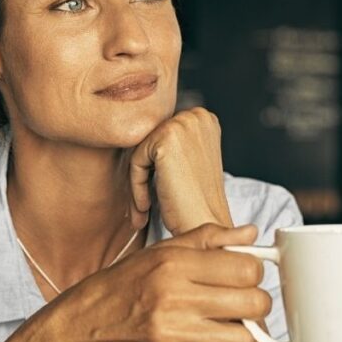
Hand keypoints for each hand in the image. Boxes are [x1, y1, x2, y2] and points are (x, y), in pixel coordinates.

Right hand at [44, 223, 268, 341]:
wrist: (82, 326)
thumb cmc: (122, 285)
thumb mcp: (159, 252)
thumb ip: (207, 239)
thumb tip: (249, 233)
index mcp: (172, 264)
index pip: (245, 268)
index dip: (253, 271)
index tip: (243, 274)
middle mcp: (173, 297)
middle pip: (253, 302)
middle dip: (254, 301)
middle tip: (239, 299)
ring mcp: (173, 333)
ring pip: (243, 338)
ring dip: (238, 330)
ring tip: (221, 321)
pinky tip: (202, 337)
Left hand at [128, 107, 230, 233]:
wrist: (205, 225)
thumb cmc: (196, 202)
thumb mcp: (187, 162)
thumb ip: (171, 144)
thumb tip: (136, 133)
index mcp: (204, 118)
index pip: (160, 136)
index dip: (154, 169)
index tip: (155, 194)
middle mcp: (197, 116)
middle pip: (149, 143)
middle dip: (144, 175)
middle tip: (144, 207)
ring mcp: (183, 124)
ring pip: (140, 152)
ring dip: (138, 183)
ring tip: (143, 210)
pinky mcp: (167, 138)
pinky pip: (136, 161)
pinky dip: (136, 186)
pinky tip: (146, 207)